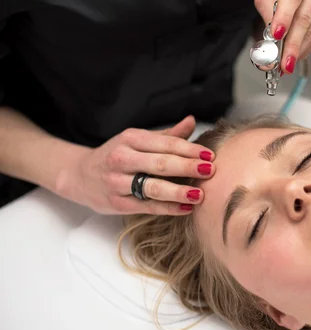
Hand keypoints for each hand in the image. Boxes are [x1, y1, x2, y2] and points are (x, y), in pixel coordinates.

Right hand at [57, 116, 213, 215]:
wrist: (80, 174)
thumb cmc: (118, 155)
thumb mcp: (138, 140)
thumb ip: (167, 135)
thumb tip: (191, 121)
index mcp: (130, 139)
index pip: (165, 143)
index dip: (189, 149)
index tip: (209, 155)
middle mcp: (122, 158)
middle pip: (160, 163)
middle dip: (187, 167)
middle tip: (210, 171)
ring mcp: (117, 182)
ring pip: (152, 186)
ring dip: (178, 191)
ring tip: (199, 194)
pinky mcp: (116, 203)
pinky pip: (146, 206)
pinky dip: (167, 208)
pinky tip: (185, 209)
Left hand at [254, 0, 310, 73]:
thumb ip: (268, 21)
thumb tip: (269, 52)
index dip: (284, 17)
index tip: (276, 35)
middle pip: (306, 16)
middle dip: (292, 43)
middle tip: (283, 62)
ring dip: (301, 49)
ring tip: (287, 62)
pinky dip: (310, 47)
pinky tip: (300, 53)